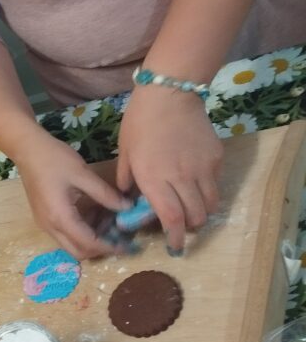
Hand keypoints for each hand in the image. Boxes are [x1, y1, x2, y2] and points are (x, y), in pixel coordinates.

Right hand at [15, 134, 130, 258]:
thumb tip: (127, 208)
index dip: (110, 247)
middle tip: (120, 238)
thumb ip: (105, 194)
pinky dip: (81, 232)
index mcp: (60, 217)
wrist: (26, 149)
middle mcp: (50, 226)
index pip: (88, 243)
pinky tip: (94, 215)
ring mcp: (44, 223)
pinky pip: (64, 234)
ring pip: (70, 244)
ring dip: (91, 240)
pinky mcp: (43, 217)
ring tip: (110, 224)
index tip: (128, 246)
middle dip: (100, 249)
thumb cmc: (54, 159)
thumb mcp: (83, 174)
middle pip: (78, 252)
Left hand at [117, 88, 221, 254]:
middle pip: (195, 217)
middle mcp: (181, 178)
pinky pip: (216, 183)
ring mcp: (202, 168)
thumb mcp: (125, 152)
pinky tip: (196, 183)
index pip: (171, 219)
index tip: (174, 247)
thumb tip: (128, 201)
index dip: (175, 238)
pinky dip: (207, 191)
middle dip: (189, 229)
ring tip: (191, 209)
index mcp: (154, 179)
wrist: (169, 93)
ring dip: (201, 213)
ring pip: (210, 204)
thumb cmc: (139, 122)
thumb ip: (127, 180)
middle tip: (181, 228)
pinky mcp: (216, 157)